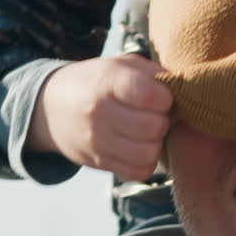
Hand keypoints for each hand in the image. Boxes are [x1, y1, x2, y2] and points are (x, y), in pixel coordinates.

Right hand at [27, 55, 172, 181]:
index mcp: (107, 82)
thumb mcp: (120, 64)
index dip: (165, 96)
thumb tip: (183, 90)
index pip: (149, 94)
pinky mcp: (99, 163)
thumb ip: (153, 73)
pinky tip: (140, 145)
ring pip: (148, 153)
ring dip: (156, 142)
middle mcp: (99, 113)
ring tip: (149, 130)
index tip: (162, 95)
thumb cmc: (97, 80)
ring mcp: (97, 142)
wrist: (52, 107)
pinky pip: (138, 172)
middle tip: (156, 113)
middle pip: (153, 127)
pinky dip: (146, 160)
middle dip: (163, 119)